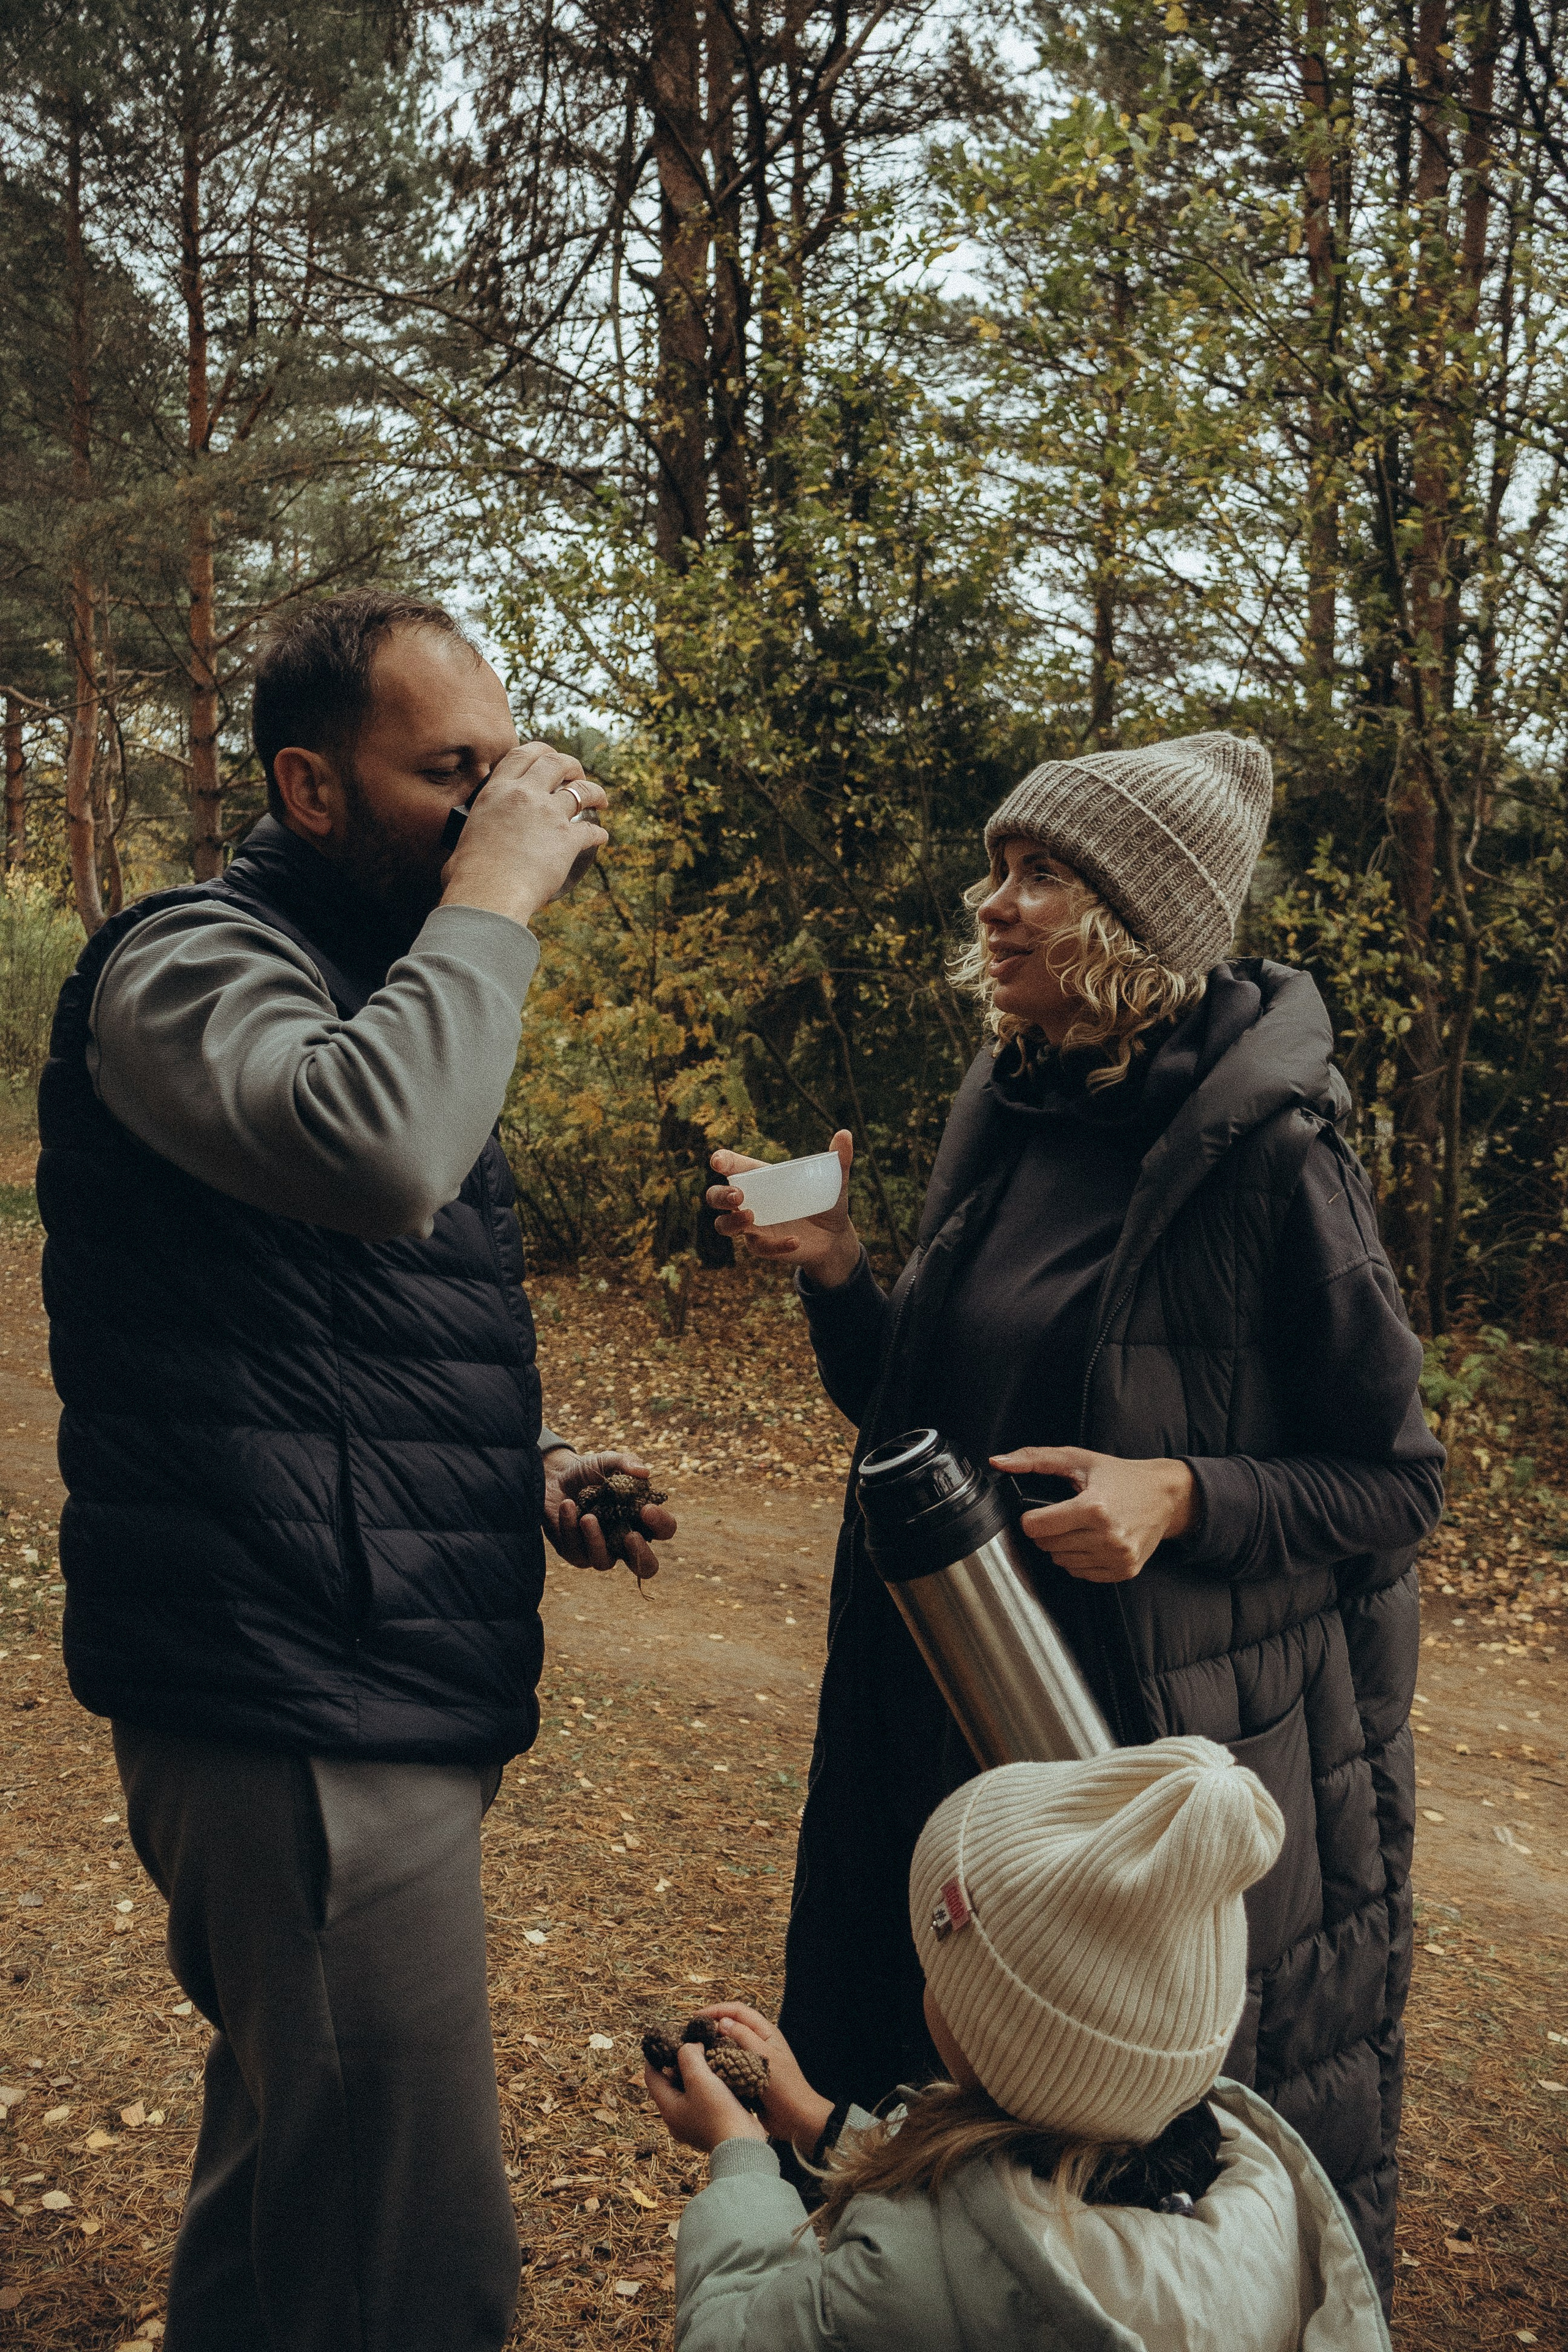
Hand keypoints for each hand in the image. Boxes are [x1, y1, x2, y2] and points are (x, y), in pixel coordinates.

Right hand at [440, 741, 608, 925]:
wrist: (488, 894)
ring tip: (599, 798)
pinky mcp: (566, 839)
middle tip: (575, 773)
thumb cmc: (468, 875)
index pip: (521, 755)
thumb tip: (458, 858)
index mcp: (496, 791)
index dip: (540, 751)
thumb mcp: (464, 840)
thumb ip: (471, 837)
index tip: (549, 756)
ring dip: (594, 792)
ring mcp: (548, 815)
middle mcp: (523, 795)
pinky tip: (601, 837)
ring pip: (581, 791)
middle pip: (555, 763)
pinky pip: (590, 830)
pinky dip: (598, 833)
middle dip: (570, 764)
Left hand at [542, 1449, 675, 1581]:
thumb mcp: (608, 1461)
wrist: (555, 1475)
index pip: (664, 1530)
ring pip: (604, 1562)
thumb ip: (626, 1462)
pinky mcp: (574, 1552)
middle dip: (641, 1555)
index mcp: (641, 1519)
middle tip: (631, 1536)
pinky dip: (570, 1528)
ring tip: (587, 1517)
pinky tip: (567, 1505)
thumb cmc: (589, 1471)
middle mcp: (624, 1540)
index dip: (661, 1524)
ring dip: (596, 1540)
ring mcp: (599, 1550)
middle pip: (646, 1567)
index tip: (646, 1510)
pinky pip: (575, 1550)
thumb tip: (644, 1472)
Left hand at [643, 2040, 767, 2152]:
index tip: (663, 2038)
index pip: (651, 2076)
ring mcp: (693, 2123)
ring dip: (696, 2072)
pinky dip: (708, 2084)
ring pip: (688, 2089)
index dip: (654, 2056)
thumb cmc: (718, 2113)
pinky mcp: (710, 2124)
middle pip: (670, 2082)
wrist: (743, 2146)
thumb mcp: (699, 2079)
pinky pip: (702, 2098)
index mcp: (668, 2108)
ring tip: (708, 2054)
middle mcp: (677, 2118)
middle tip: (691, 2043)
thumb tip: (690, 2047)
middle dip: (679, 2062)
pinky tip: (720, 2072)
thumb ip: (688, 2057)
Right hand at [690, 2004, 834, 2151]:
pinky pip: (729, 2064)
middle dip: (711, 2027)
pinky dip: (716, 2064)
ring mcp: (752, 2059)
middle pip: (731, 2026)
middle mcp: (758, 2042)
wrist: (796, 2118)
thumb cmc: (785, 2087)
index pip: (738, 2011)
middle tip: (691, 2034)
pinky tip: (703, 2069)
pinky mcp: (747, 2076)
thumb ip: (745, 2037)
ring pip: (728, 2045)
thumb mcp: (765, 2058)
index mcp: (765, 2032)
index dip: (717, 2010)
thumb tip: (722, 2021)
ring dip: (711, 2046)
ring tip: (693, 2051)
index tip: (696, 2018)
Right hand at [706, 1130, 859, 1286]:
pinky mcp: (763, 1246)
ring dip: (732, 1222)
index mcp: (761, 1178)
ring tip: (751, 1216)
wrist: (834, 1236)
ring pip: (723, 1226)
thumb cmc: (825, 1201)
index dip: (722, 1161)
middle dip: (720, 1196)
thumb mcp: (835, 1181)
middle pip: (715, 1197)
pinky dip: (775, 1245)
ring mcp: (753, 1225)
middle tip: (738, 1196)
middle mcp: (750, 1200)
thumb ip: (838, 1159)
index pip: (733, 1166)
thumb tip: (845, 1135)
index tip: (718, 1161)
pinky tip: (795, 1240)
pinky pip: (759, 1248)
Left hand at [993, 1445, 1194, 1583]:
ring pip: (1062, 1561)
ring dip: (1063, 1546)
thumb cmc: (1121, 1477)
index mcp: (1094, 1507)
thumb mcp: (1078, 1459)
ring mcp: (1117, 1557)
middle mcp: (1108, 1536)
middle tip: (1064, 1515)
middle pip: (1047, 1546)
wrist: (1166, 1496)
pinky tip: (1092, 1540)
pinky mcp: (1124, 1571)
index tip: (1041, 1511)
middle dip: (1048, 1530)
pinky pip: (1081, 1573)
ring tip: (1080, 1526)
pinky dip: (1080, 1559)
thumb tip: (999, 1462)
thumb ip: (1034, 1459)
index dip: (1031, 1518)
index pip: (1035, 1527)